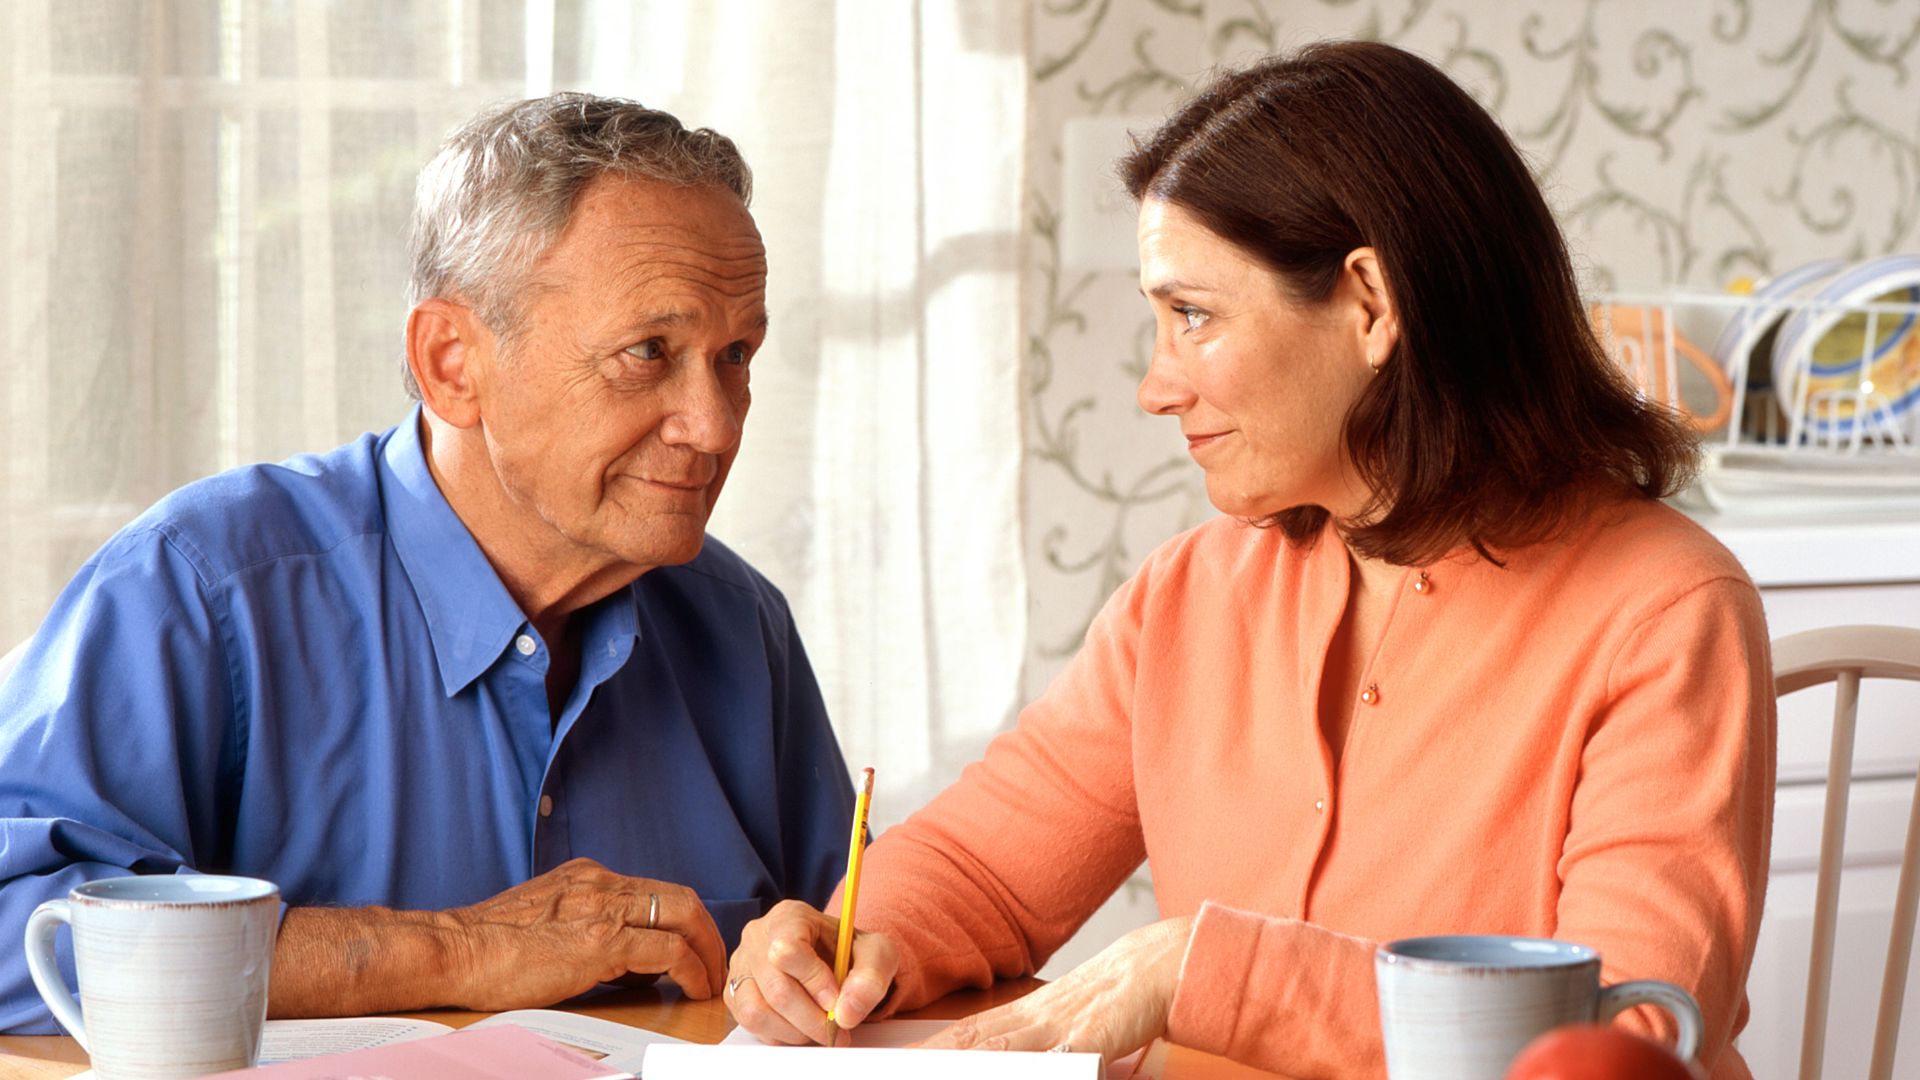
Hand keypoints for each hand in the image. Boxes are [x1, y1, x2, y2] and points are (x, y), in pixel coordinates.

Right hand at [442, 857, 726, 1010]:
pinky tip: (693, 987)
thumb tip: (625, 961)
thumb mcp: (544, 923)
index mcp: (587, 877)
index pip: (653, 890)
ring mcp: (603, 908)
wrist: (453, 951)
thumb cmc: (485, 948)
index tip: (693, 945)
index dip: (682, 919)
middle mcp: (600, 883)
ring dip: (707, 950)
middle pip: (679, 897)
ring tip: (712, 979)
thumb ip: (584, 929)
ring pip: (682, 915)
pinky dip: (691, 968)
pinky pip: (669, 950)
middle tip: (715, 963)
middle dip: (707, 931)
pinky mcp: (602, 941)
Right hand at [726, 899, 899, 1045]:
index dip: (814, 981)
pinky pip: (750, 1023)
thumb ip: (871, 977)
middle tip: (835, 1030)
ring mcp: (742, 965)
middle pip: (776, 988)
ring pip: (757, 1010)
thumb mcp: (876, 953)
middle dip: (810, 1018)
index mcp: (789, 917)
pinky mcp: (734, 993)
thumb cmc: (850, 953)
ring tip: (818, 1029)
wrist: (833, 959)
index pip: (788, 950)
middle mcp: (758, 937)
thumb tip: (846, 1012)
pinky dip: (779, 1034)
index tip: (836, 1001)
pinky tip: (800, 1027)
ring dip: (794, 1031)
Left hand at [916, 916, 1192, 1063]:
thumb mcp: (1059, 1020)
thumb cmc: (1107, 1001)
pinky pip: (1060, 1063)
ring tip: (932, 1072)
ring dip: (968, 1066)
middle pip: (970, 1044)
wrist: (1155, 965)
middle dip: (932, 1061)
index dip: (927, 1052)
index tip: (895, 1063)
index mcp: (1022, 1016)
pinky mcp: (1092, 1038)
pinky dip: (1039, 1072)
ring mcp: (1060, 1027)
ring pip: (1002, 1051)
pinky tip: (1023, 1076)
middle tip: (899, 1069)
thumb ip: (1025, 1040)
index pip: (962, 1037)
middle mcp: (1033, 1019)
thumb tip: (987, 1057)